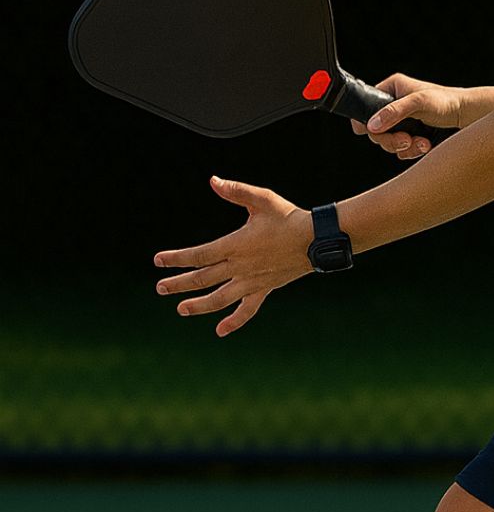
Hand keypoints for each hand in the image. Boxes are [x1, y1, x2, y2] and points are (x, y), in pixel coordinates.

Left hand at [153, 176, 312, 336]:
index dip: (177, 259)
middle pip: (203, 278)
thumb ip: (236, 191)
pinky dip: (233, 321)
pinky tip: (220, 331)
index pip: (199, 255)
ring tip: (180, 309)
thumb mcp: (262, 199)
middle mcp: (240, 267)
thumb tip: (212, 181)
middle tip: (160, 288)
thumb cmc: (289, 217)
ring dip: (198, 305)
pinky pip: (247, 310)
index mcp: (235, 245)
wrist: (316, 240)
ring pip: (220, 299)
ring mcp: (252, 282)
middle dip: (179, 284)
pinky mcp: (264, 289)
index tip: (158, 260)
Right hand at [354, 72, 462, 160]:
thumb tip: (371, 126)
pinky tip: (426, 145)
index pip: (366, 106)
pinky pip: (400, 151)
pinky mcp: (410, 137)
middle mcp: (393, 106)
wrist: (468, 118)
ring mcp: (401, 124)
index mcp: (391, 90)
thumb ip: (394, 112)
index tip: (375, 132)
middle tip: (407, 140)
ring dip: (404, 147)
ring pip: (388, 144)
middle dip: (391, 139)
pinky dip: (411, 152)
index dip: (366, 121)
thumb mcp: (419, 102)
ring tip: (422, 143)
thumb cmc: (447, 102)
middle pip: (375, 130)